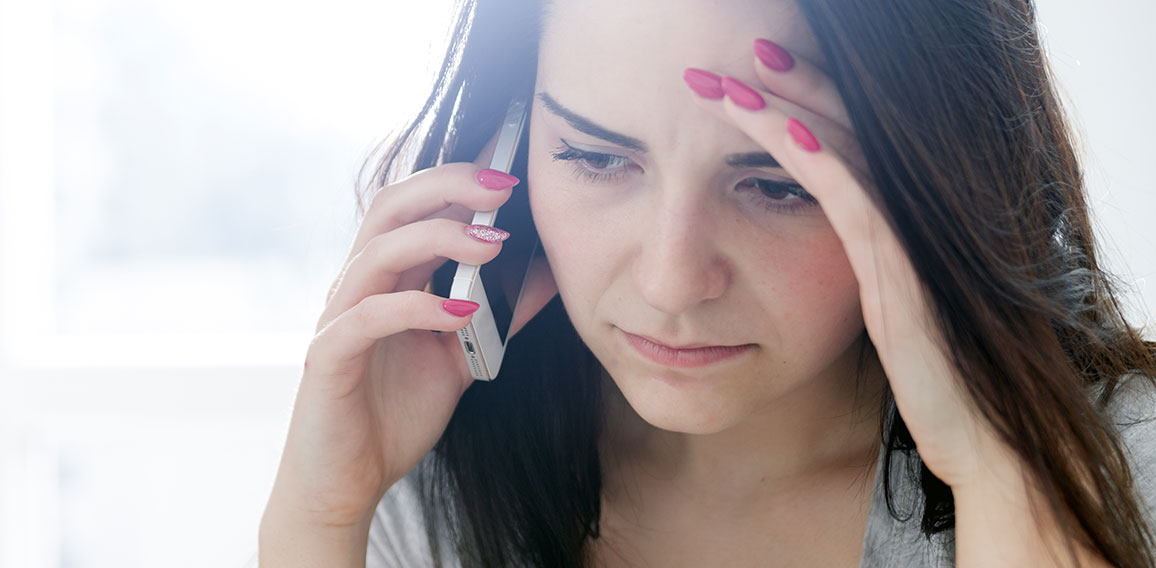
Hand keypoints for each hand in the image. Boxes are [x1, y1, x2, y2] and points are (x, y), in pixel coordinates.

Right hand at [265, 144, 556, 531]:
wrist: (349, 480)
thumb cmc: (396, 414)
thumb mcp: (463, 357)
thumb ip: (498, 316)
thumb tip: (547, 276)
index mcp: (386, 278)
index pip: (414, 206)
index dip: (456, 180)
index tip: (511, 170)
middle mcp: (357, 286)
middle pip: (391, 207)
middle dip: (447, 187)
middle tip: (503, 186)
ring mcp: (338, 318)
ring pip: (379, 252)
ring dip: (439, 239)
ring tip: (494, 245)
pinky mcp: (328, 357)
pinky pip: (368, 317)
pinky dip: (417, 308)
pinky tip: (463, 313)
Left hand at [683, 39, 1005, 486]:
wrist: (970, 429)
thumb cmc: (922, 372)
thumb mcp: (873, 306)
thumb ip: (849, 266)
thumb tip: (799, 248)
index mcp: (883, 222)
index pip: (839, 139)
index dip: (796, 102)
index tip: (744, 79)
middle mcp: (897, 217)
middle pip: (842, 127)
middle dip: (792, 85)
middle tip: (743, 50)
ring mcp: (901, 238)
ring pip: (844, 151)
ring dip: (790, 109)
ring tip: (740, 75)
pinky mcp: (898, 269)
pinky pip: (852, 200)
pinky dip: (816, 162)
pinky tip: (780, 132)